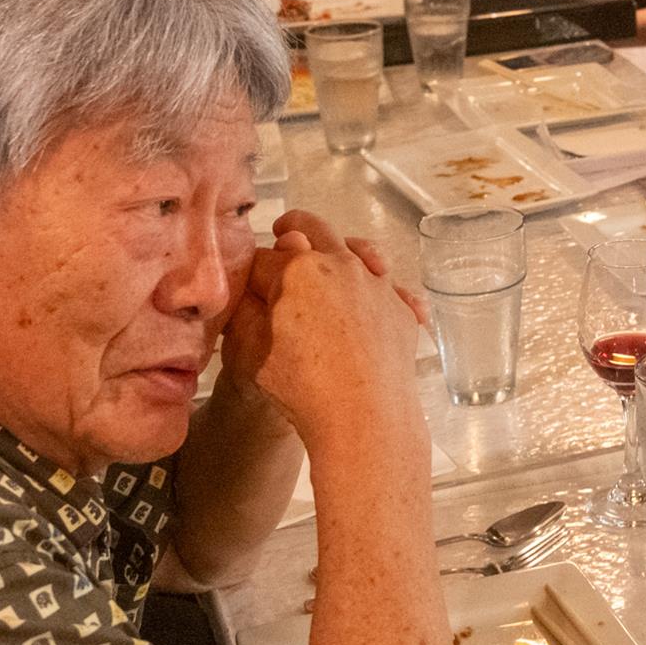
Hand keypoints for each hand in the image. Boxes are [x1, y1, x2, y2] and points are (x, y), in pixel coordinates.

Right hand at [233, 210, 424, 442]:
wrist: (364, 416)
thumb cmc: (302, 386)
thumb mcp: (249, 351)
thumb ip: (244, 311)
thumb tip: (247, 289)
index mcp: (296, 270)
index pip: (263, 258)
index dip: (253, 271)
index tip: (251, 283)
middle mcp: (340, 264)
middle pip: (312, 230)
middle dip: (293, 229)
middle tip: (284, 234)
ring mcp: (377, 283)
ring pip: (359, 248)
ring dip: (341, 247)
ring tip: (335, 255)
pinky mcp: (401, 308)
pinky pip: (391, 285)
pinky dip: (381, 284)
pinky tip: (376, 293)